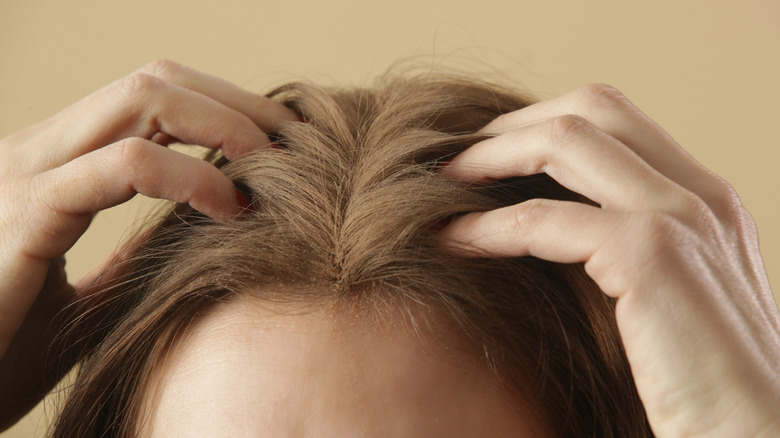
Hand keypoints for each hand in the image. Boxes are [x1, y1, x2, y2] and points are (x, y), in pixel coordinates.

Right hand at [0, 60, 297, 428]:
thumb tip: (190, 232)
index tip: (282, 145)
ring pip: (143, 99)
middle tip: (299, 143)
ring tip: (275, 167)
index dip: (223, 108)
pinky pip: (124, 164)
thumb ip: (128, 256)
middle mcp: (37, 152)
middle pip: (155, 82)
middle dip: (239, 104)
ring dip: (227, 125)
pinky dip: (192, 176)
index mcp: (51, 166)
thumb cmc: (1, 353)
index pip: (148, 99)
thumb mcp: (82, 296)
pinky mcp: (25, 213)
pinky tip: (231, 209)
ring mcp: (27, 173)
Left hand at [439, 84, 779, 436]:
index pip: (616, 121)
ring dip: (489, 158)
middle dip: (512, 126)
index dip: (540, 125)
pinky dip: (488, 224)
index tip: (486, 156)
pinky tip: (453, 240)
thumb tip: (547, 229)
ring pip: (566, 141)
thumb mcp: (666, 299)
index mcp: (705, 199)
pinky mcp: (654, 257)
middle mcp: (701, 193)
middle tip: (455, 159)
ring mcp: (682, 217)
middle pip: (592, 108)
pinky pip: (544, 219)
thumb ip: (624, 252)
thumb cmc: (701, 386)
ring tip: (437, 184)